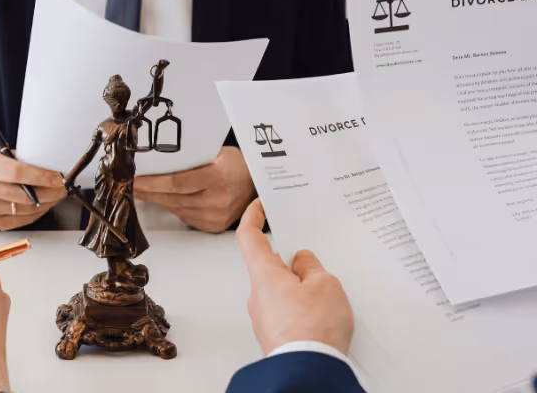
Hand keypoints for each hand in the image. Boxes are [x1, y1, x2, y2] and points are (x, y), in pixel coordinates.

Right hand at [0, 151, 65, 229]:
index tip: (57, 179)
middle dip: (50, 193)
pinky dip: (36, 213)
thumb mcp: (11, 156)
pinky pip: (22, 220)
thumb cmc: (1, 167)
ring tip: (55, 196)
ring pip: (26, 209)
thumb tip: (55, 173)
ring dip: (46, 203)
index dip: (42, 177)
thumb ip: (29, 162)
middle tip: (62, 189)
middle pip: (24, 195)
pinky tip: (42, 205)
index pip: (17, 172)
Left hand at [134, 146, 255, 232]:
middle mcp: (218, 201)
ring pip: (175, 208)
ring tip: (142, 190)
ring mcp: (216, 216)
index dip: (151, 182)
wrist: (257, 183)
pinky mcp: (213, 226)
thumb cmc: (236, 164)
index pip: (176, 182)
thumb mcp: (215, 153)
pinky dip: (171, 206)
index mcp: (218, 178)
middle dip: (148, 191)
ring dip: (156, 199)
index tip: (134, 179)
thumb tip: (156, 161)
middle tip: (131, 184)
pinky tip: (162, 198)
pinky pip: (184, 216)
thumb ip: (189, 159)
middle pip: (172, 197)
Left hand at [236, 199, 353, 354]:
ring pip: (280, 289)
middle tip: (315, 259)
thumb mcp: (324, 285)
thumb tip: (302, 262)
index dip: (253, 216)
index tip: (260, 204)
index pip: (249, 236)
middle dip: (292, 260)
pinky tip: (322, 313)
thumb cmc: (313, 330)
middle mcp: (257, 294)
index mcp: (264, 274)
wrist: (308, 371)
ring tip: (327, 293)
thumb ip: (312, 267)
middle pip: (269, 265)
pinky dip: (302, 306)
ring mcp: (264, 316)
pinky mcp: (274, 333)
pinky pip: (286, 310)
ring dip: (300, 286)